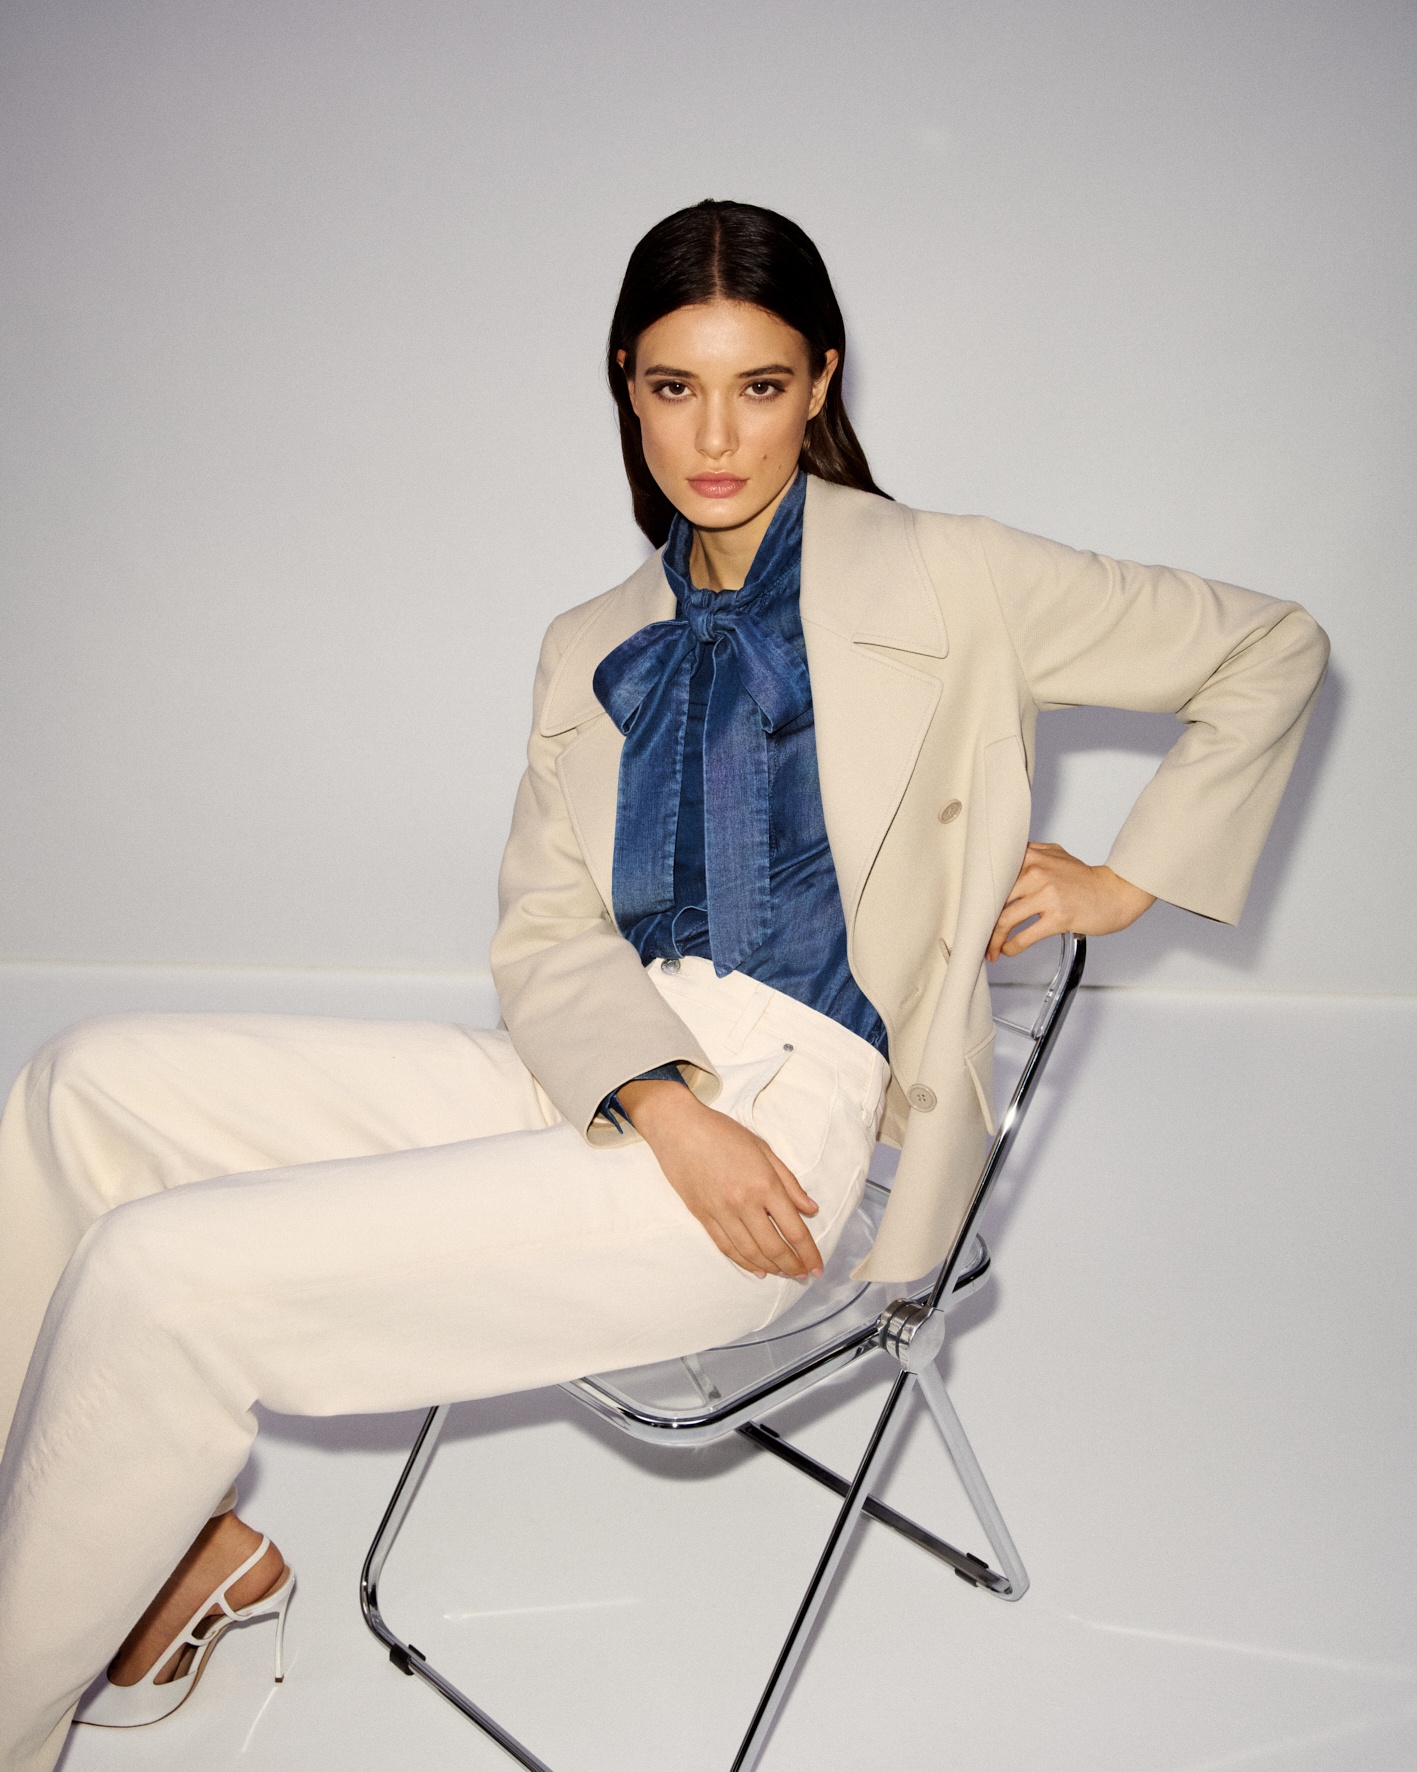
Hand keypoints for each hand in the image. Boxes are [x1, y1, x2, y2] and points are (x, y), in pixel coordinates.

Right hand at [617, 1079, 822, 1279]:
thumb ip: (789, 1182)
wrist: (678, 1128)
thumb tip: (811, 1209)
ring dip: (771, 1268)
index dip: (808, 1253)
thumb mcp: (764, 1149)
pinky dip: (744, 1262)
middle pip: (773, 1247)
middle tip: (803, 1275)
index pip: (793, 1229)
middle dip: (793, 1266)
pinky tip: (758, 1268)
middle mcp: (744, 1203)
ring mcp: (721, 1212)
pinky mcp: (703, 1216)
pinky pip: (727, 1247)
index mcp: (764, 1184)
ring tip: (785, 1274)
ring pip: (750, 1252)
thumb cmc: (723, 1132)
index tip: (817, 1267)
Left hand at [988, 842, 1155, 960]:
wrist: (1116, 892)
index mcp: (1032, 856)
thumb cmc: (1086, 878)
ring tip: (990, 949)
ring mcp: (1047, 894)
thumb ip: (1029, 855)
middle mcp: (1037, 872)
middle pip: (994, 899)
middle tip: (975, 933)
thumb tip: (1001, 866)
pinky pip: (1025, 936)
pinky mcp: (1058, 916)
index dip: (977, 895)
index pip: (993, 874)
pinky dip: (1011, 946)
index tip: (969, 909)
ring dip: (993, 939)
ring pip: (1005, 920)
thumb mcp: (1056, 855)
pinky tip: (1007, 950)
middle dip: (981, 920)